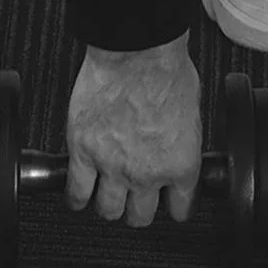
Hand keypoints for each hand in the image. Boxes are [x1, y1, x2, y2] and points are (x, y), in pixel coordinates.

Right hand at [65, 31, 201, 227]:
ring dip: (108, 206)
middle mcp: (147, 173)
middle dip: (138, 209)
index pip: (180, 208)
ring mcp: (112, 166)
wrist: (137, 51)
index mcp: (180, 164)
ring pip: (107, 210)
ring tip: (107, 196)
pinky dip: (76, 198)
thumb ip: (182, 138)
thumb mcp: (191, 111)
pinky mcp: (82, 152)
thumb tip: (175, 140)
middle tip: (135, 198)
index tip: (170, 203)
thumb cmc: (166, 70)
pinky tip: (78, 196)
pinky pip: (76, 191)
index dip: (174, 206)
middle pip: (140, 216)